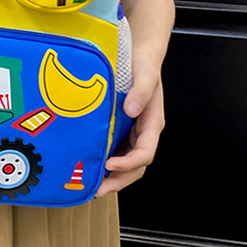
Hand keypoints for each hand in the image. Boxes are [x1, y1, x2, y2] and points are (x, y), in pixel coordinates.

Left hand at [96, 53, 164, 196]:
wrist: (141, 56)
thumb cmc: (144, 65)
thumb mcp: (145, 74)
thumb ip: (141, 91)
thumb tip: (131, 109)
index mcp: (153, 123)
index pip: (145, 152)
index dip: (128, 163)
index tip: (109, 165)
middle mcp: (145, 132)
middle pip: (137, 166)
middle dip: (120, 180)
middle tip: (99, 190)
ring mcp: (134, 132)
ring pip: (127, 162)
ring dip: (114, 176)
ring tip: (94, 185)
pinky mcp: (124, 129)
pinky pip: (118, 151)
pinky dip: (108, 162)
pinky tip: (94, 165)